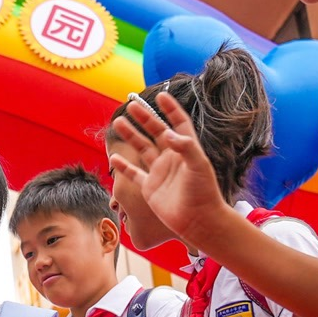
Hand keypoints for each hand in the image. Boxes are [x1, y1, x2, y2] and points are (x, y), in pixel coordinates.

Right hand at [107, 89, 231, 236]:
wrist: (199, 221)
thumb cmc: (203, 193)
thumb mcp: (198, 166)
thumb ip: (185, 147)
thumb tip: (167, 133)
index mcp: (186, 150)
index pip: (178, 123)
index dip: (171, 109)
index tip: (161, 95)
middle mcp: (172, 158)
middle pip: (156, 132)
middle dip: (144, 118)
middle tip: (131, 105)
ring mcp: (160, 173)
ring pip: (142, 149)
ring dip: (131, 135)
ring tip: (118, 122)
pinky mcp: (150, 188)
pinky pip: (134, 174)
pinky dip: (123, 166)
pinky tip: (114, 157)